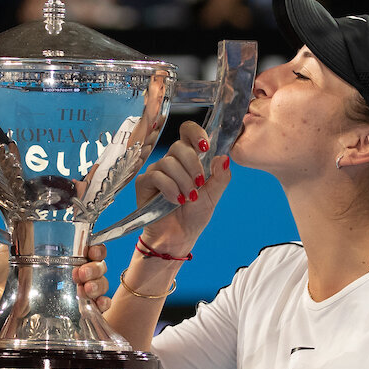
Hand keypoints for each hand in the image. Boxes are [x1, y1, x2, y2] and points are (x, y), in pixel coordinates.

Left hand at [0, 243, 110, 317]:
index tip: (91, 251)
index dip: (96, 249)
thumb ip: (18, 237)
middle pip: (99, 266)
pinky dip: (102, 303)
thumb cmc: (5, 275)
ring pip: (101, 284)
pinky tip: (96, 303)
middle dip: (94, 269)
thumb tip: (19, 224)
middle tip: (80, 274)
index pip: (91, 248)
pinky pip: (100, 306)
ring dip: (98, 285)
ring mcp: (79, 291)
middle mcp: (76, 271)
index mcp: (65, 255)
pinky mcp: (79, 310)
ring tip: (84, 290)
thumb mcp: (10, 251)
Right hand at [135, 121, 231, 255]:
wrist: (179, 236)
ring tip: (188, 198)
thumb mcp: (213, 195)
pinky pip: (156, 175)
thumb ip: (220, 176)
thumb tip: (223, 158)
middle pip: (178, 146)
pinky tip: (176, 200)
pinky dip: (170, 188)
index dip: (195, 133)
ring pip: (169, 163)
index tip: (205, 146)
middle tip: (198, 184)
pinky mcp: (144, 182)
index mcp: (189, 158)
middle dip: (192, 165)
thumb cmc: (195, 215)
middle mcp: (172, 161)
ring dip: (183, 182)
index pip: (188, 132)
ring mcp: (157, 170)